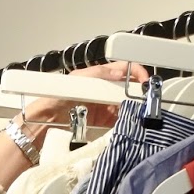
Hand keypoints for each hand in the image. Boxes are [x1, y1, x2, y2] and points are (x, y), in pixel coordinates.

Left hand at [21, 61, 148, 129]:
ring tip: (140, 113)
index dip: (138, 73)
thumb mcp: (79, 79)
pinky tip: (130, 123)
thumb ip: (100, 74)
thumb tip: (121, 72)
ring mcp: (107, 106)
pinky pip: (121, 121)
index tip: (145, 82)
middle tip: (145, 101)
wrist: (47, 120)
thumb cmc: (58, 96)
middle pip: (131, 89)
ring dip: (135, 109)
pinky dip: (127, 122)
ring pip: (129, 105)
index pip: (127, 70)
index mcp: (102, 75)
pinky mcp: (105, 122)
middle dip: (140, 94)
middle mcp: (107, 90)